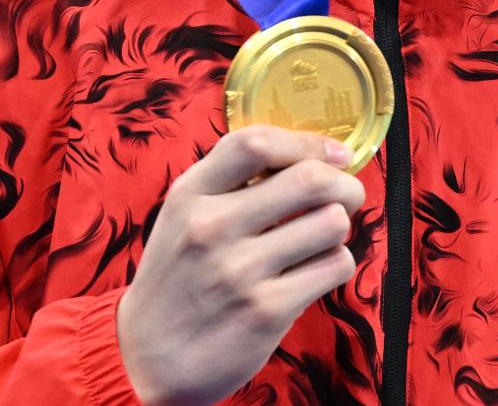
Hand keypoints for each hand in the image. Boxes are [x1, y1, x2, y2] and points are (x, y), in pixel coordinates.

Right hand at [116, 125, 364, 405]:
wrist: (146, 359)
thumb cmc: (178, 275)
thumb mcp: (184, 213)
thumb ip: (232, 178)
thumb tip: (311, 153)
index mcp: (191, 194)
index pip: (257, 143)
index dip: (308, 142)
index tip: (335, 153)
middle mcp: (212, 227)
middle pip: (309, 179)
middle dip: (344, 184)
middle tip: (347, 194)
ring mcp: (240, 271)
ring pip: (332, 222)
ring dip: (338, 226)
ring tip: (322, 236)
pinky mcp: (266, 312)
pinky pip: (335, 266)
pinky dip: (336, 264)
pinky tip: (314, 270)